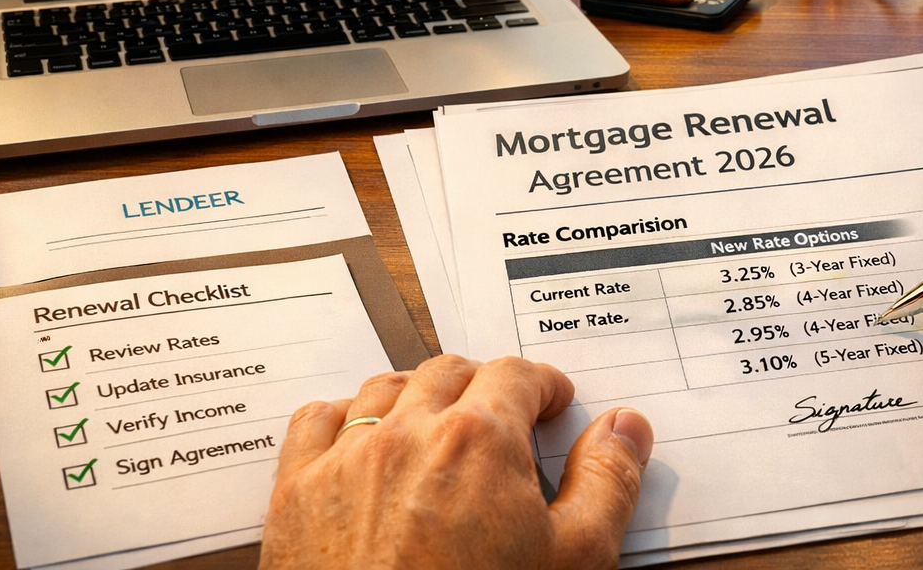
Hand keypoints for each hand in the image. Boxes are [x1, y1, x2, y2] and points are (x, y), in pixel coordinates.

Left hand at [259, 354, 652, 569]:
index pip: (517, 373)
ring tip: (436, 422)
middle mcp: (409, 432)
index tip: (551, 405)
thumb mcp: (574, 560)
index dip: (542, 386)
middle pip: (451, 370)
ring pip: (384, 387)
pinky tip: (361, 441)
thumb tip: (627, 426)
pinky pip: (315, 422)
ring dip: (417, 394)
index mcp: (480, 437)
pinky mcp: (296, 493)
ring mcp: (346, 459)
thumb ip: (609, 483)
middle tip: (502, 416)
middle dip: (483, 385)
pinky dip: (343, 417)